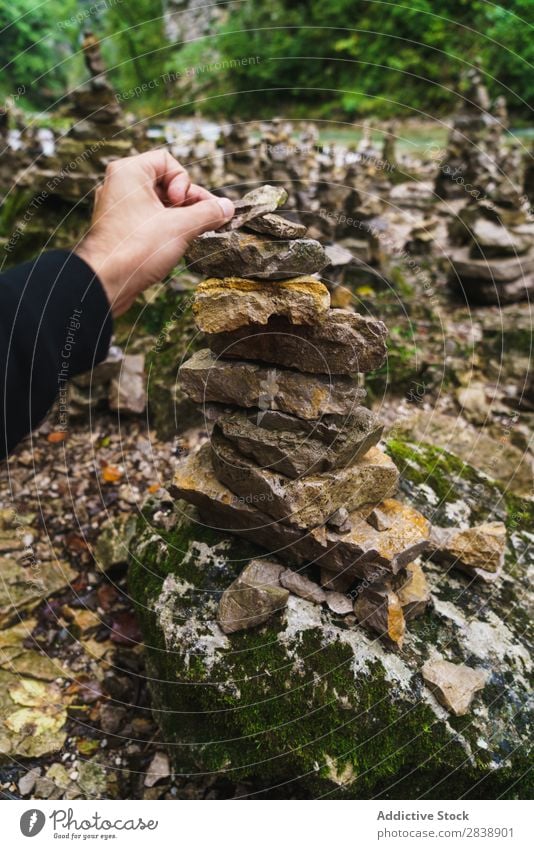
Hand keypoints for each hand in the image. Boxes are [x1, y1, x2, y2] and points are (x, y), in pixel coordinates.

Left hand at [76, 150, 233, 315]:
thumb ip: (208, 213)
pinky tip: (178, 244)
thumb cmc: (136, 249)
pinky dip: (166, 228)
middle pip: (165, 183)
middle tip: (206, 221)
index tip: (181, 204)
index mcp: (128, 172)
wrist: (105, 283)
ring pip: (159, 204)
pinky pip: (149, 221)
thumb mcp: (180, 227)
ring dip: (180, 217)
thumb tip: (227, 207)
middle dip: (189, 202)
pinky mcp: (121, 231)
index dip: (183, 181)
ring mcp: (119, 210)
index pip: (167, 161)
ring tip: (194, 234)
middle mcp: (120, 186)